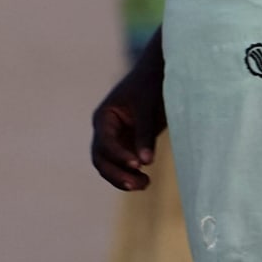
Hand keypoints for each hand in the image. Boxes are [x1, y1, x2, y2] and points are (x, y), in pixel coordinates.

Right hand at [91, 35, 167, 190]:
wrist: (159, 76)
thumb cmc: (151, 86)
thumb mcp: (148, 108)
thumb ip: (145, 134)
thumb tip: (146, 163)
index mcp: (104, 117)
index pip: (105, 142)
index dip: (119, 155)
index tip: (137, 164)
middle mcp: (105, 131)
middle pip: (101, 159)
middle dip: (116, 174)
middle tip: (137, 184)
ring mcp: (115, 140)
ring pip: (110, 166)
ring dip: (123, 178)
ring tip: (145, 184)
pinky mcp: (127, 146)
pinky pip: (124, 166)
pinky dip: (131, 175)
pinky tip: (146, 181)